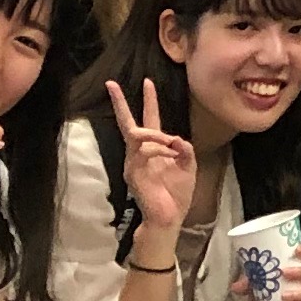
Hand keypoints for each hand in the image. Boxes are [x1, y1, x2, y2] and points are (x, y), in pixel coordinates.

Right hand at [103, 78, 196, 235]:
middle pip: (127, 123)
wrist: (169, 218)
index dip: (149, 101)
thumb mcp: (188, 166)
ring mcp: (134, 162)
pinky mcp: (133, 171)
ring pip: (138, 135)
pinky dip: (159, 149)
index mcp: (154, 150)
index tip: (147, 82)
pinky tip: (171, 156)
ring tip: (171, 144)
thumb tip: (176, 137)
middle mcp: (139, 153)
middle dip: (120, 103)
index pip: (148, 120)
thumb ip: (184, 149)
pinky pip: (144, 151)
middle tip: (112, 84)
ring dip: (156, 135)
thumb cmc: (177, 195)